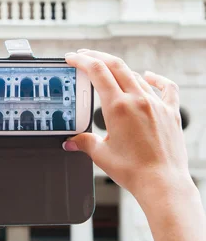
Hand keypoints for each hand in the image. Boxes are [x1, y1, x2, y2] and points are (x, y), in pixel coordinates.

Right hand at [64, 49, 190, 200]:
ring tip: (108, 72)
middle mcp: (137, 99)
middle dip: (97, 56)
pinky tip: (149, 75)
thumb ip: (84, 142)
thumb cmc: (134, 172)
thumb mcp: (102, 155)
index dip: (82, 60)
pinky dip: (156, 79)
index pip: (97, 71)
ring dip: (118, 70)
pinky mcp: (170, 112)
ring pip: (135, 75)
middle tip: (84, 55)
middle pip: (115, 65)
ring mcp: (156, 103)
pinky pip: (166, 87)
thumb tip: (70, 142)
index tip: (72, 58)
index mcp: (118, 107)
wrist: (163, 184)